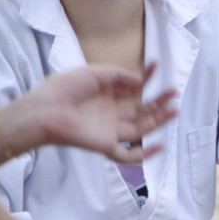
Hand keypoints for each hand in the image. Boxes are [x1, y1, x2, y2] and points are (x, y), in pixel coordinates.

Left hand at [23, 61, 177, 161]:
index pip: (133, 87)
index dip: (146, 77)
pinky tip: (160, 145)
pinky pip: (129, 154)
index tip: (156, 64)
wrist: (44, 110)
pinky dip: (145, 154)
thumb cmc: (64, 88)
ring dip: (159, 120)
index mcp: (107, 95)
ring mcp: (110, 130)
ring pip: (141, 129)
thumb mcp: (95, 72)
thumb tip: (140, 81)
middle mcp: (111, 113)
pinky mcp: (106, 146)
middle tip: (173, 92)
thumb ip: (119, 75)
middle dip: (159, 101)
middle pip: (142, 109)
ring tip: (174, 110)